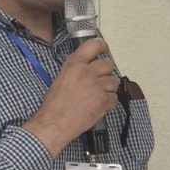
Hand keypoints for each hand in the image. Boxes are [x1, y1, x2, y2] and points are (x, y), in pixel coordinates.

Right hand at [24, 37, 119, 157]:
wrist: (54, 123)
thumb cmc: (54, 104)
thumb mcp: (61, 78)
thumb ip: (76, 68)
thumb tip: (89, 66)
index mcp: (74, 65)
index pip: (93, 46)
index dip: (102, 46)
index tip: (104, 48)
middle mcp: (87, 73)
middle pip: (108, 64)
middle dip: (106, 71)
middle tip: (100, 78)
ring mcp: (97, 87)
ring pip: (113, 81)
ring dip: (108, 88)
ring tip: (97, 95)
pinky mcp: (103, 101)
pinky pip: (114, 97)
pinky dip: (109, 101)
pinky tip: (99, 104)